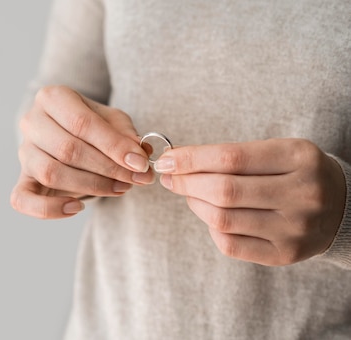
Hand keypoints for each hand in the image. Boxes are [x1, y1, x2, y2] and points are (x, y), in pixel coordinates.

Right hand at [10, 85, 153, 218]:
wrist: (66, 133)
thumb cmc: (91, 126)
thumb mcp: (113, 121)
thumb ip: (126, 135)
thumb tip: (140, 154)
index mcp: (52, 97)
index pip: (82, 123)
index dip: (113, 146)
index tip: (140, 164)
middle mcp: (31, 122)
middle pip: (68, 149)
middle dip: (108, 168)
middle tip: (136, 179)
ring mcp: (24, 152)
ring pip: (51, 173)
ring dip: (91, 186)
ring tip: (119, 188)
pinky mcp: (21, 180)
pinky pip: (23, 200)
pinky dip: (50, 208)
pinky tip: (77, 207)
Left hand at [155, 138, 345, 265]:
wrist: (343, 206)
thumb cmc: (297, 172)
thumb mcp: (278, 151)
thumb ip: (232, 155)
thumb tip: (176, 163)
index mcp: (299, 158)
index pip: (231, 157)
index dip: (191, 159)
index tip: (167, 160)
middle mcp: (302, 194)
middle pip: (224, 191)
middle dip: (186, 183)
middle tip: (170, 178)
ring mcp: (295, 228)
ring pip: (222, 219)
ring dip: (195, 204)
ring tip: (190, 194)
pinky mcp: (285, 254)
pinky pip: (230, 244)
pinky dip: (211, 228)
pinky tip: (211, 215)